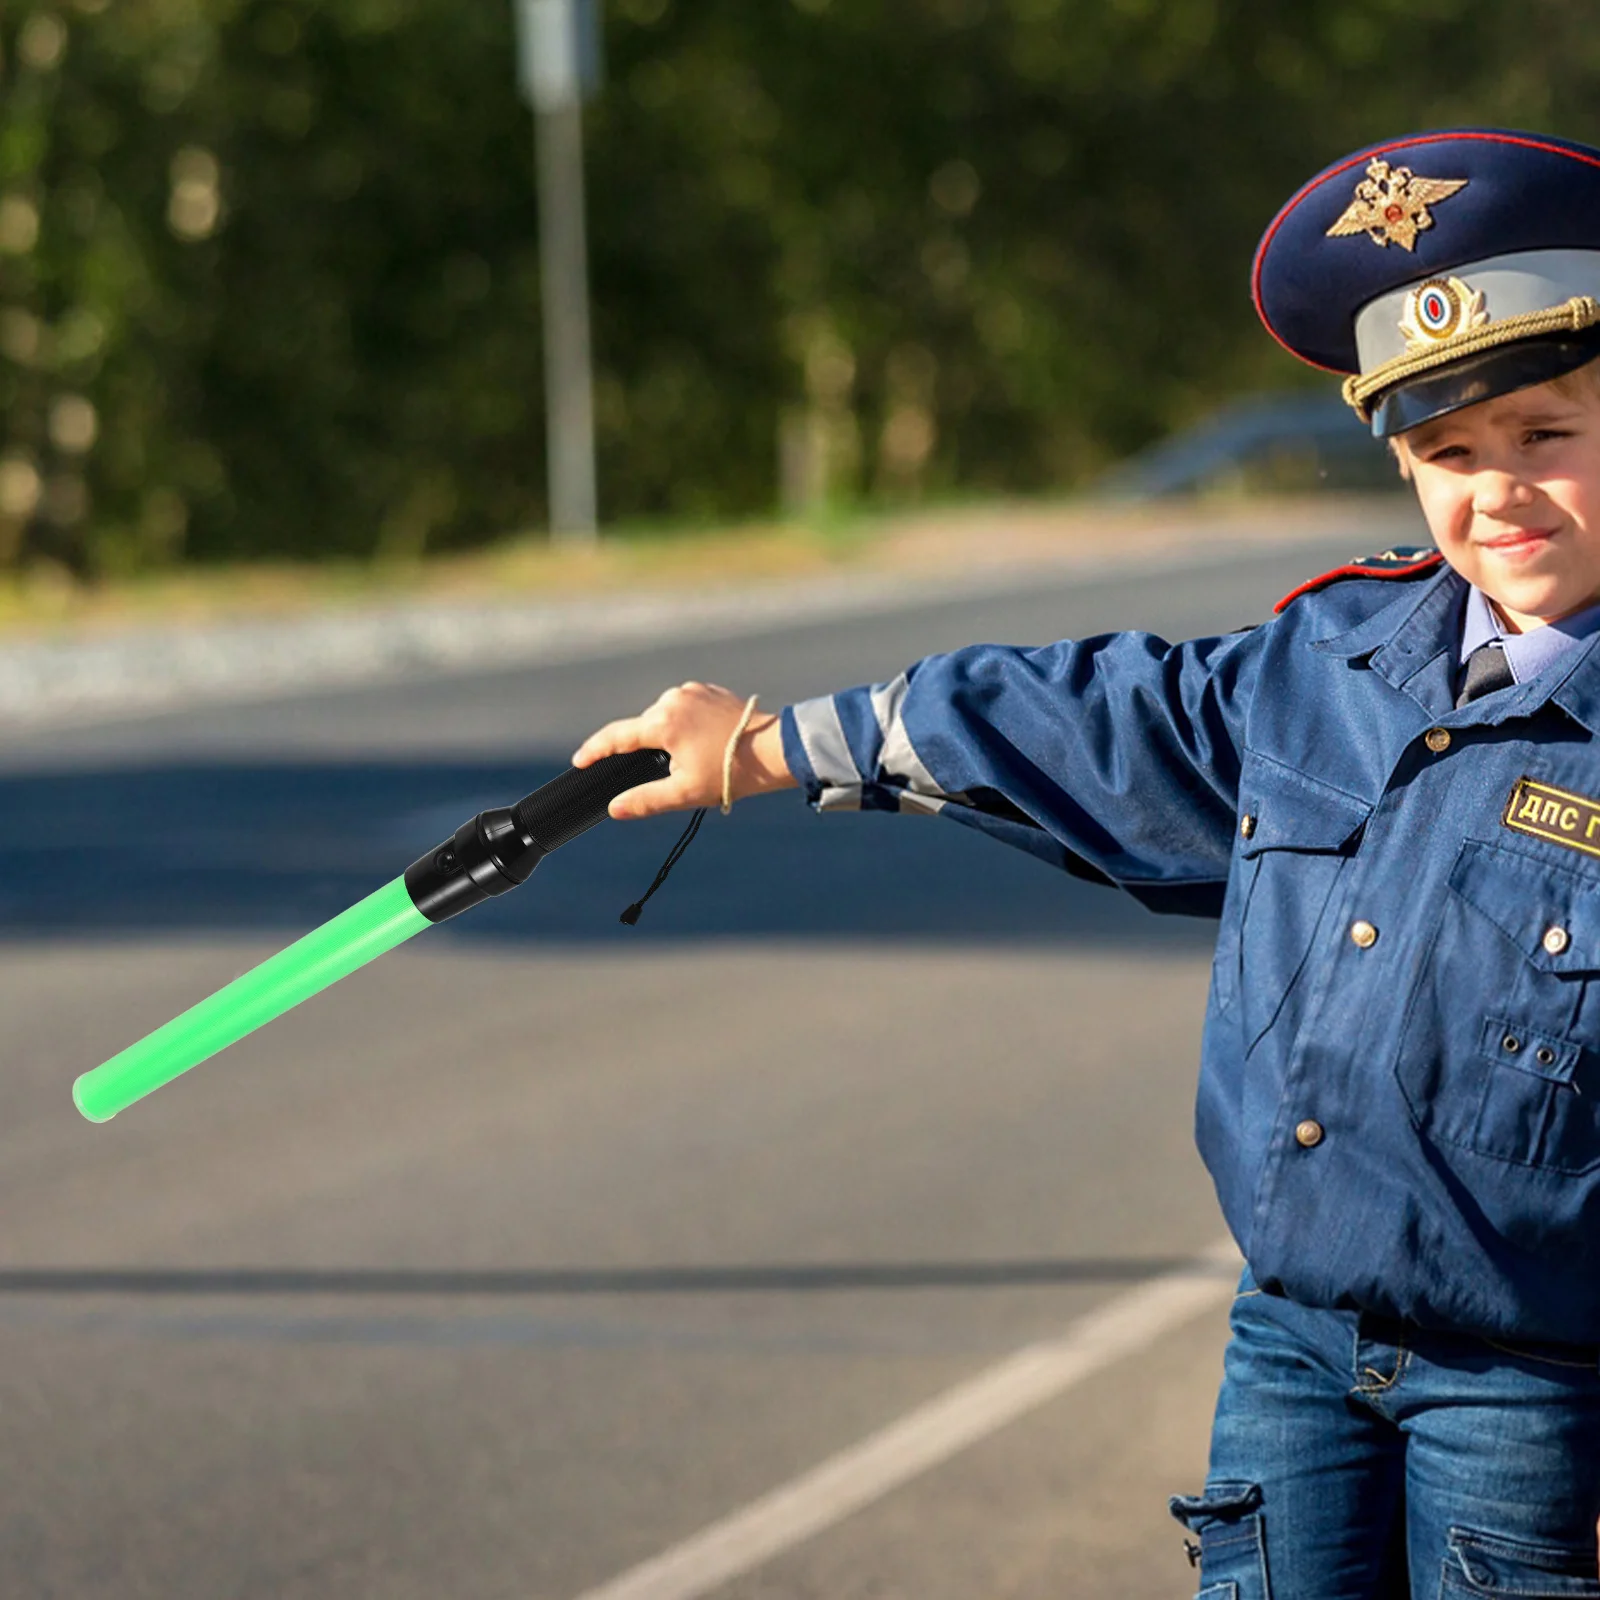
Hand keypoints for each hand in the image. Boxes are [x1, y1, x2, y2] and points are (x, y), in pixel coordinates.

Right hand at [572, 682, 794, 818]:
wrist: (775, 750)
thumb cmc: (732, 773)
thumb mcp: (685, 793)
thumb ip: (645, 800)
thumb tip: (614, 808)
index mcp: (663, 722)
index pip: (616, 736)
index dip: (595, 751)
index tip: (580, 762)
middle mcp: (673, 699)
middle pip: (642, 728)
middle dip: (643, 750)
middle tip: (665, 774)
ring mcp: (692, 691)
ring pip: (662, 718)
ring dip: (665, 737)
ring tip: (690, 761)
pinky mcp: (708, 690)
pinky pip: (683, 709)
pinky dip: (682, 726)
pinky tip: (699, 744)